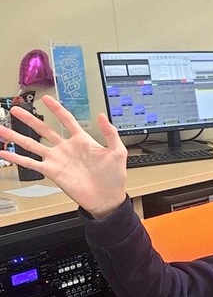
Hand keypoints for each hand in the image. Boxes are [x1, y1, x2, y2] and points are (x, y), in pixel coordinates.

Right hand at [0, 95, 127, 217]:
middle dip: (30, 119)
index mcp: (82, 140)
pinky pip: (31, 163)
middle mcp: (66, 148)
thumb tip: (102, 115)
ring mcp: (57, 159)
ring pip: (33, 144)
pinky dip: (17, 158)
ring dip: (17, 136)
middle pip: (44, 129)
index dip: (56, 109)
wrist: (107, 198)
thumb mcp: (117, 151)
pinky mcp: (52, 172)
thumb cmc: (114, 176)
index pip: (67, 120)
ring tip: (2, 129)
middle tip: (17, 109)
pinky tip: (5, 152)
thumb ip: (110, 133)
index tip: (47, 99)